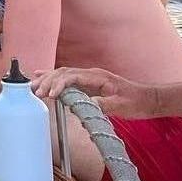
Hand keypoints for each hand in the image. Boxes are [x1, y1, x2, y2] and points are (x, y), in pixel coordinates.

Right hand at [31, 67, 160, 117]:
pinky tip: (41, 76)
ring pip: (63, 74)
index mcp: (98, 77)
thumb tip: (83, 107)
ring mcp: (89, 77)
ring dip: (47, 79)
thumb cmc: (136, 102)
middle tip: (35, 92)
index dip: (58, 84)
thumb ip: (103, 105)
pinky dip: (53, 78)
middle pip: (63, 73)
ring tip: (32, 86)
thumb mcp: (121, 106)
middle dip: (48, 81)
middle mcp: (91, 74)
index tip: (50, 95)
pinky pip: (67, 78)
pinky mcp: (88, 83)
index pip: (72, 76)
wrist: (149, 99)